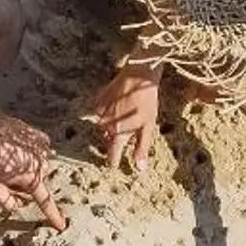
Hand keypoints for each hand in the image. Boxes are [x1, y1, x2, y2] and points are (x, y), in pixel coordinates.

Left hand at [0, 110, 65, 230]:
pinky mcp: (41, 137)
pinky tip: (15, 147)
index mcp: (31, 178)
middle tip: (3, 171)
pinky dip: (29, 153)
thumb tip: (20, 206)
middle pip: (35, 183)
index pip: (44, 202)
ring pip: (37, 167)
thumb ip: (6, 201)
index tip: (61, 226)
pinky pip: (38, 152)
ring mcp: (44, 148)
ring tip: (7, 157)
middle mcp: (42, 164)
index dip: (53, 216)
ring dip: (25, 166)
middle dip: (22, 182)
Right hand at [91, 60, 161, 174]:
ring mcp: (99, 112)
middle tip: (123, 138)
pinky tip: (118, 107)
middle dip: (113, 142)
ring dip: (110, 128)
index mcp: (117, 133)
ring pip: (103, 127)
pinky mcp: (98, 100)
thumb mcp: (148, 127)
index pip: (112, 154)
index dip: (113, 161)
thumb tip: (139, 169)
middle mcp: (105, 125)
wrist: (138, 76)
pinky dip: (107, 114)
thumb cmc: (146, 102)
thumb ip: (141, 148)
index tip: (114, 166)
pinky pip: (100, 113)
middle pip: (107, 140)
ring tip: (123, 120)